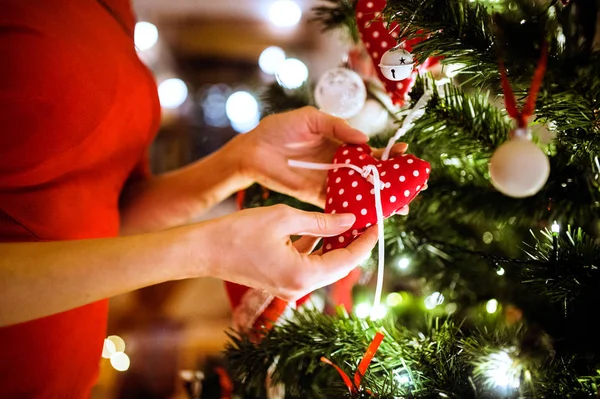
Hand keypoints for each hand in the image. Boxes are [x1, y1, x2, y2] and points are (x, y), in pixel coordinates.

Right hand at [198, 204, 378, 300]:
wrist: (203, 250)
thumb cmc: (238, 232)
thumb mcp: (284, 218)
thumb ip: (320, 221)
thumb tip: (350, 219)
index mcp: (303, 275)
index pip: (347, 260)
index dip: (365, 241)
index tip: (378, 222)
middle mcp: (299, 288)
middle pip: (339, 266)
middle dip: (355, 244)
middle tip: (367, 220)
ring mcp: (289, 287)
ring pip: (325, 265)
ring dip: (338, 245)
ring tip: (351, 221)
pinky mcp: (281, 280)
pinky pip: (309, 265)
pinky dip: (319, 248)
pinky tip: (325, 230)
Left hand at [236, 106, 408, 207]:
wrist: (254, 150)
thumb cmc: (281, 129)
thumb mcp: (312, 119)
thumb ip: (338, 127)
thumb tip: (364, 139)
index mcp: (341, 144)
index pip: (370, 151)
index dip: (389, 154)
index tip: (407, 155)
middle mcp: (339, 165)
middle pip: (371, 175)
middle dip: (392, 181)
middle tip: (414, 188)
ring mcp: (330, 182)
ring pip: (360, 192)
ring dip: (379, 199)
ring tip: (401, 207)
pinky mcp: (317, 196)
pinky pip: (339, 204)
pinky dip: (355, 210)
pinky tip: (372, 216)